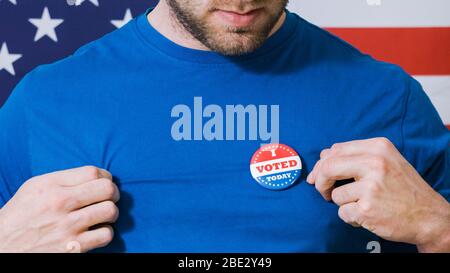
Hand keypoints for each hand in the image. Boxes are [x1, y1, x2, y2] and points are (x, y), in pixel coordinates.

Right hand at [0, 166, 119, 252]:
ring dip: (111, 213)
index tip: (103, 183)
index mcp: (51, 185)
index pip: (93, 172)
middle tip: (108, 198)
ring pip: (110, 211)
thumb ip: (65, 179)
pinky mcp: (73, 248)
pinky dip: (105, 233)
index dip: (106, 177)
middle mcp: (60, 203)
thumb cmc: (22, 214)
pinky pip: (106, 235)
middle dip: (113, 193)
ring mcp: (67, 227)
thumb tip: (98, 176)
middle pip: (107, 189)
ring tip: (102, 216)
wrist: (2, 246)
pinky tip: (96, 231)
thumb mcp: (35, 188)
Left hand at [306, 137, 449, 251]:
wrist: (429, 216)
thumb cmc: (403, 189)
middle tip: (323, 192)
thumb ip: (355, 156)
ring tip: (363, 204)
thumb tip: (323, 156)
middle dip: (320, 182)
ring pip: (335, 195)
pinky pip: (342, 213)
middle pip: (328, 167)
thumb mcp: (386, 161)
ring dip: (343, 204)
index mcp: (378, 147)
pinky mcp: (368, 208)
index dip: (321, 165)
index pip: (335, 150)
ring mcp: (371, 187)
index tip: (318, 176)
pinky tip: (368, 215)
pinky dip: (351, 217)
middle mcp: (375, 163)